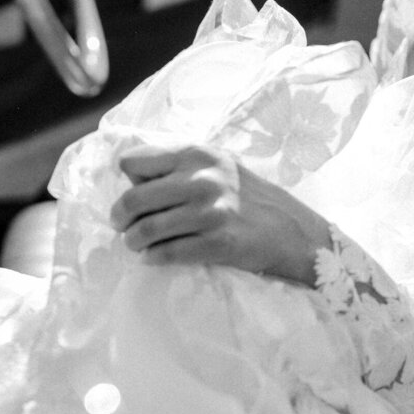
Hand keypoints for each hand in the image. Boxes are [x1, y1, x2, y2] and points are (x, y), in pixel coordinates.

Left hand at [109, 145, 330, 280]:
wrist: (293, 230)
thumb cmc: (249, 197)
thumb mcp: (218, 165)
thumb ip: (180, 165)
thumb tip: (133, 178)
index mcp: (197, 154)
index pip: (133, 162)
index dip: (129, 180)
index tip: (137, 194)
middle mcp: (202, 179)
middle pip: (133, 198)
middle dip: (121, 217)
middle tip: (123, 227)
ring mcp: (211, 212)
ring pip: (146, 229)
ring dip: (133, 241)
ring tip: (136, 245)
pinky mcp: (218, 243)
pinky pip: (168, 253)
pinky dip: (153, 258)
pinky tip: (154, 258)